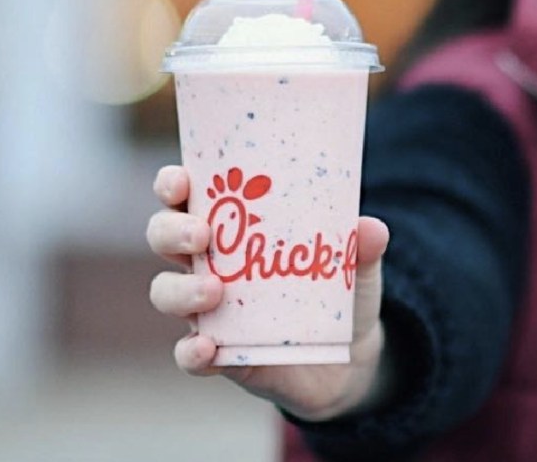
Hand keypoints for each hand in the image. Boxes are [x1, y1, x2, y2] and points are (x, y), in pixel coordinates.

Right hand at [146, 165, 391, 420]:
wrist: (350, 357)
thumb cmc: (340, 290)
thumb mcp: (356, 264)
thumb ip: (363, 246)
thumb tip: (372, 228)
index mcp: (233, 227)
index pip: (186, 196)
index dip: (172, 184)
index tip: (181, 179)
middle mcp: (209, 264)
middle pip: (164, 237)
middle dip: (172, 231)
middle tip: (203, 234)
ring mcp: (210, 311)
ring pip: (166, 293)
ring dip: (181, 290)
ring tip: (214, 290)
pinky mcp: (220, 356)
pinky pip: (188, 355)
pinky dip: (191, 352)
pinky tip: (207, 348)